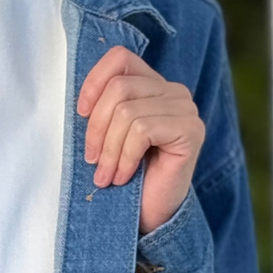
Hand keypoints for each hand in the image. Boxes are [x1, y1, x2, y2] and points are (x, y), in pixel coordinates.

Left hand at [77, 47, 204, 235]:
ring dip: (109, 150)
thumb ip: (103, 107)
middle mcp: (174, 91)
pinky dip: (125, 157)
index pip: (120, 58)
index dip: (94, 81)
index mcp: (152, 85)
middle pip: (119, 87)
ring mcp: (185, 109)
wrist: (150, 215)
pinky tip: (124, 176)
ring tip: (106, 175)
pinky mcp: (191, 130)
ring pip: (127, 111)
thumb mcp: (108, 134)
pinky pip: (142, 130)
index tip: (81, 114)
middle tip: (92, 160)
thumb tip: (83, 100)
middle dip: (96, 128)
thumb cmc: (126, 175)